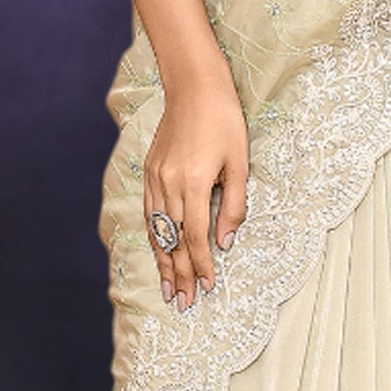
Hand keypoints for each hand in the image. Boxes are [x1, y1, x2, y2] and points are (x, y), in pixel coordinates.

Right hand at [145, 67, 247, 307]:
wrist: (194, 87)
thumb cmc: (224, 121)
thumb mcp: (240, 162)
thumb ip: (234, 205)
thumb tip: (225, 242)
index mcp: (194, 182)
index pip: (196, 235)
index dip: (202, 264)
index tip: (207, 286)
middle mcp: (169, 183)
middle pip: (174, 239)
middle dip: (179, 273)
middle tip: (183, 302)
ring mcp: (155, 177)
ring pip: (157, 230)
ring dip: (163, 262)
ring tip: (167, 289)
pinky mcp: (149, 171)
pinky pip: (149, 213)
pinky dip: (153, 237)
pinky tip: (158, 253)